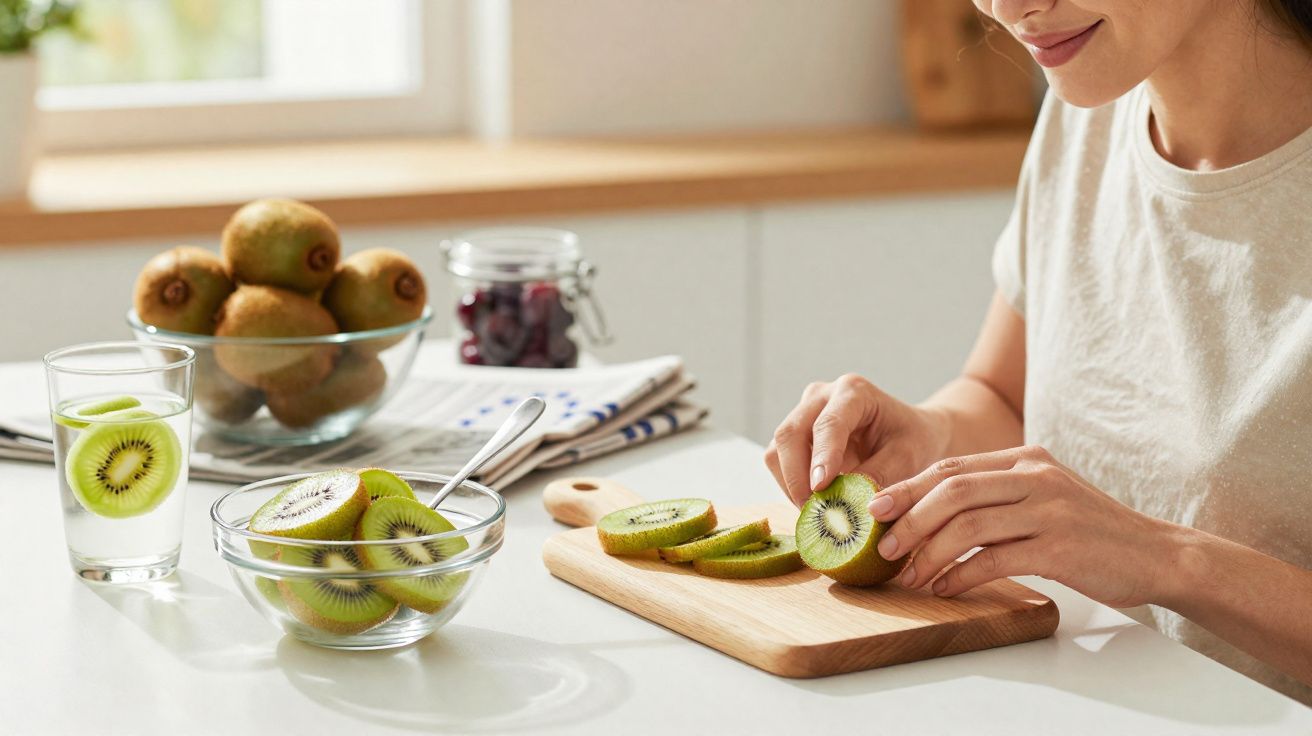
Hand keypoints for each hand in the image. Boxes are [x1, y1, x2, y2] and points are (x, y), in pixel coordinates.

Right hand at [764, 373, 950, 506]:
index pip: (829, 424)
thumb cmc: (912, 440)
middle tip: (815, 512)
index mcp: (854, 392)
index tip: (820, 488)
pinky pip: (779, 461)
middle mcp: (821, 396)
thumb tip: (847, 504)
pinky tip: (813, 502)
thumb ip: (879, 476)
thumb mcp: (907, 458)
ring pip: (777, 450)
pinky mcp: (796, 433)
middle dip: (797, 477)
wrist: (909, 432)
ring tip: (816, 511)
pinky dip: (790, 486)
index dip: (821, 456)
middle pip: (790, 434)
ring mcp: (803, 412)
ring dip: (790, 485)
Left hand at [870, 445, 1176, 607]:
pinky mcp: (1060, 546)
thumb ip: (997, 495)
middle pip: (953, 490)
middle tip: (883, 545)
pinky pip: (995, 559)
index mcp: (1025, 459)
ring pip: (969, 524)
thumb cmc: (1091, 533)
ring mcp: (1049, 509)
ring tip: (909, 575)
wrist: (1158, 555)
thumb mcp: (1043, 497)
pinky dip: (962, 575)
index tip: (875, 508)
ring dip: (930, 552)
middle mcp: (1035, 476)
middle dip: (910, 518)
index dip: (908, 488)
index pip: (952, 468)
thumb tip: (930, 513)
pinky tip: (945, 588)